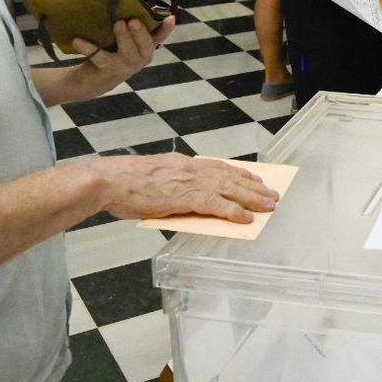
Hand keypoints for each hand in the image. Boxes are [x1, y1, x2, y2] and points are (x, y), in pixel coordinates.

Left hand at [64, 15, 174, 97]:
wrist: (95, 81)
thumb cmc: (112, 53)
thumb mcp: (122, 39)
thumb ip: (127, 26)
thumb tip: (121, 0)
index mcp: (145, 48)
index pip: (159, 37)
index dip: (166, 29)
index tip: (171, 17)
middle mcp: (139, 58)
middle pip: (145, 46)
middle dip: (140, 32)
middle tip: (133, 19)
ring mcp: (124, 67)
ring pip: (127, 53)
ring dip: (124, 38)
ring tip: (118, 23)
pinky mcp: (107, 71)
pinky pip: (99, 57)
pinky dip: (88, 48)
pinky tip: (78, 40)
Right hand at [90, 153, 279, 223]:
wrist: (110, 181)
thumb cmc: (125, 184)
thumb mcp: (155, 179)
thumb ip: (174, 184)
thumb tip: (187, 198)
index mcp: (183, 164)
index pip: (219, 166)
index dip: (239, 173)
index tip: (254, 177)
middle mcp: (191, 169)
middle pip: (230, 176)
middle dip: (253, 186)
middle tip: (271, 194)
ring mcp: (189, 182)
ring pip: (229, 188)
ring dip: (251, 198)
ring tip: (268, 205)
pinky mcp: (185, 197)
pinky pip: (215, 204)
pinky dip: (233, 210)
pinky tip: (246, 218)